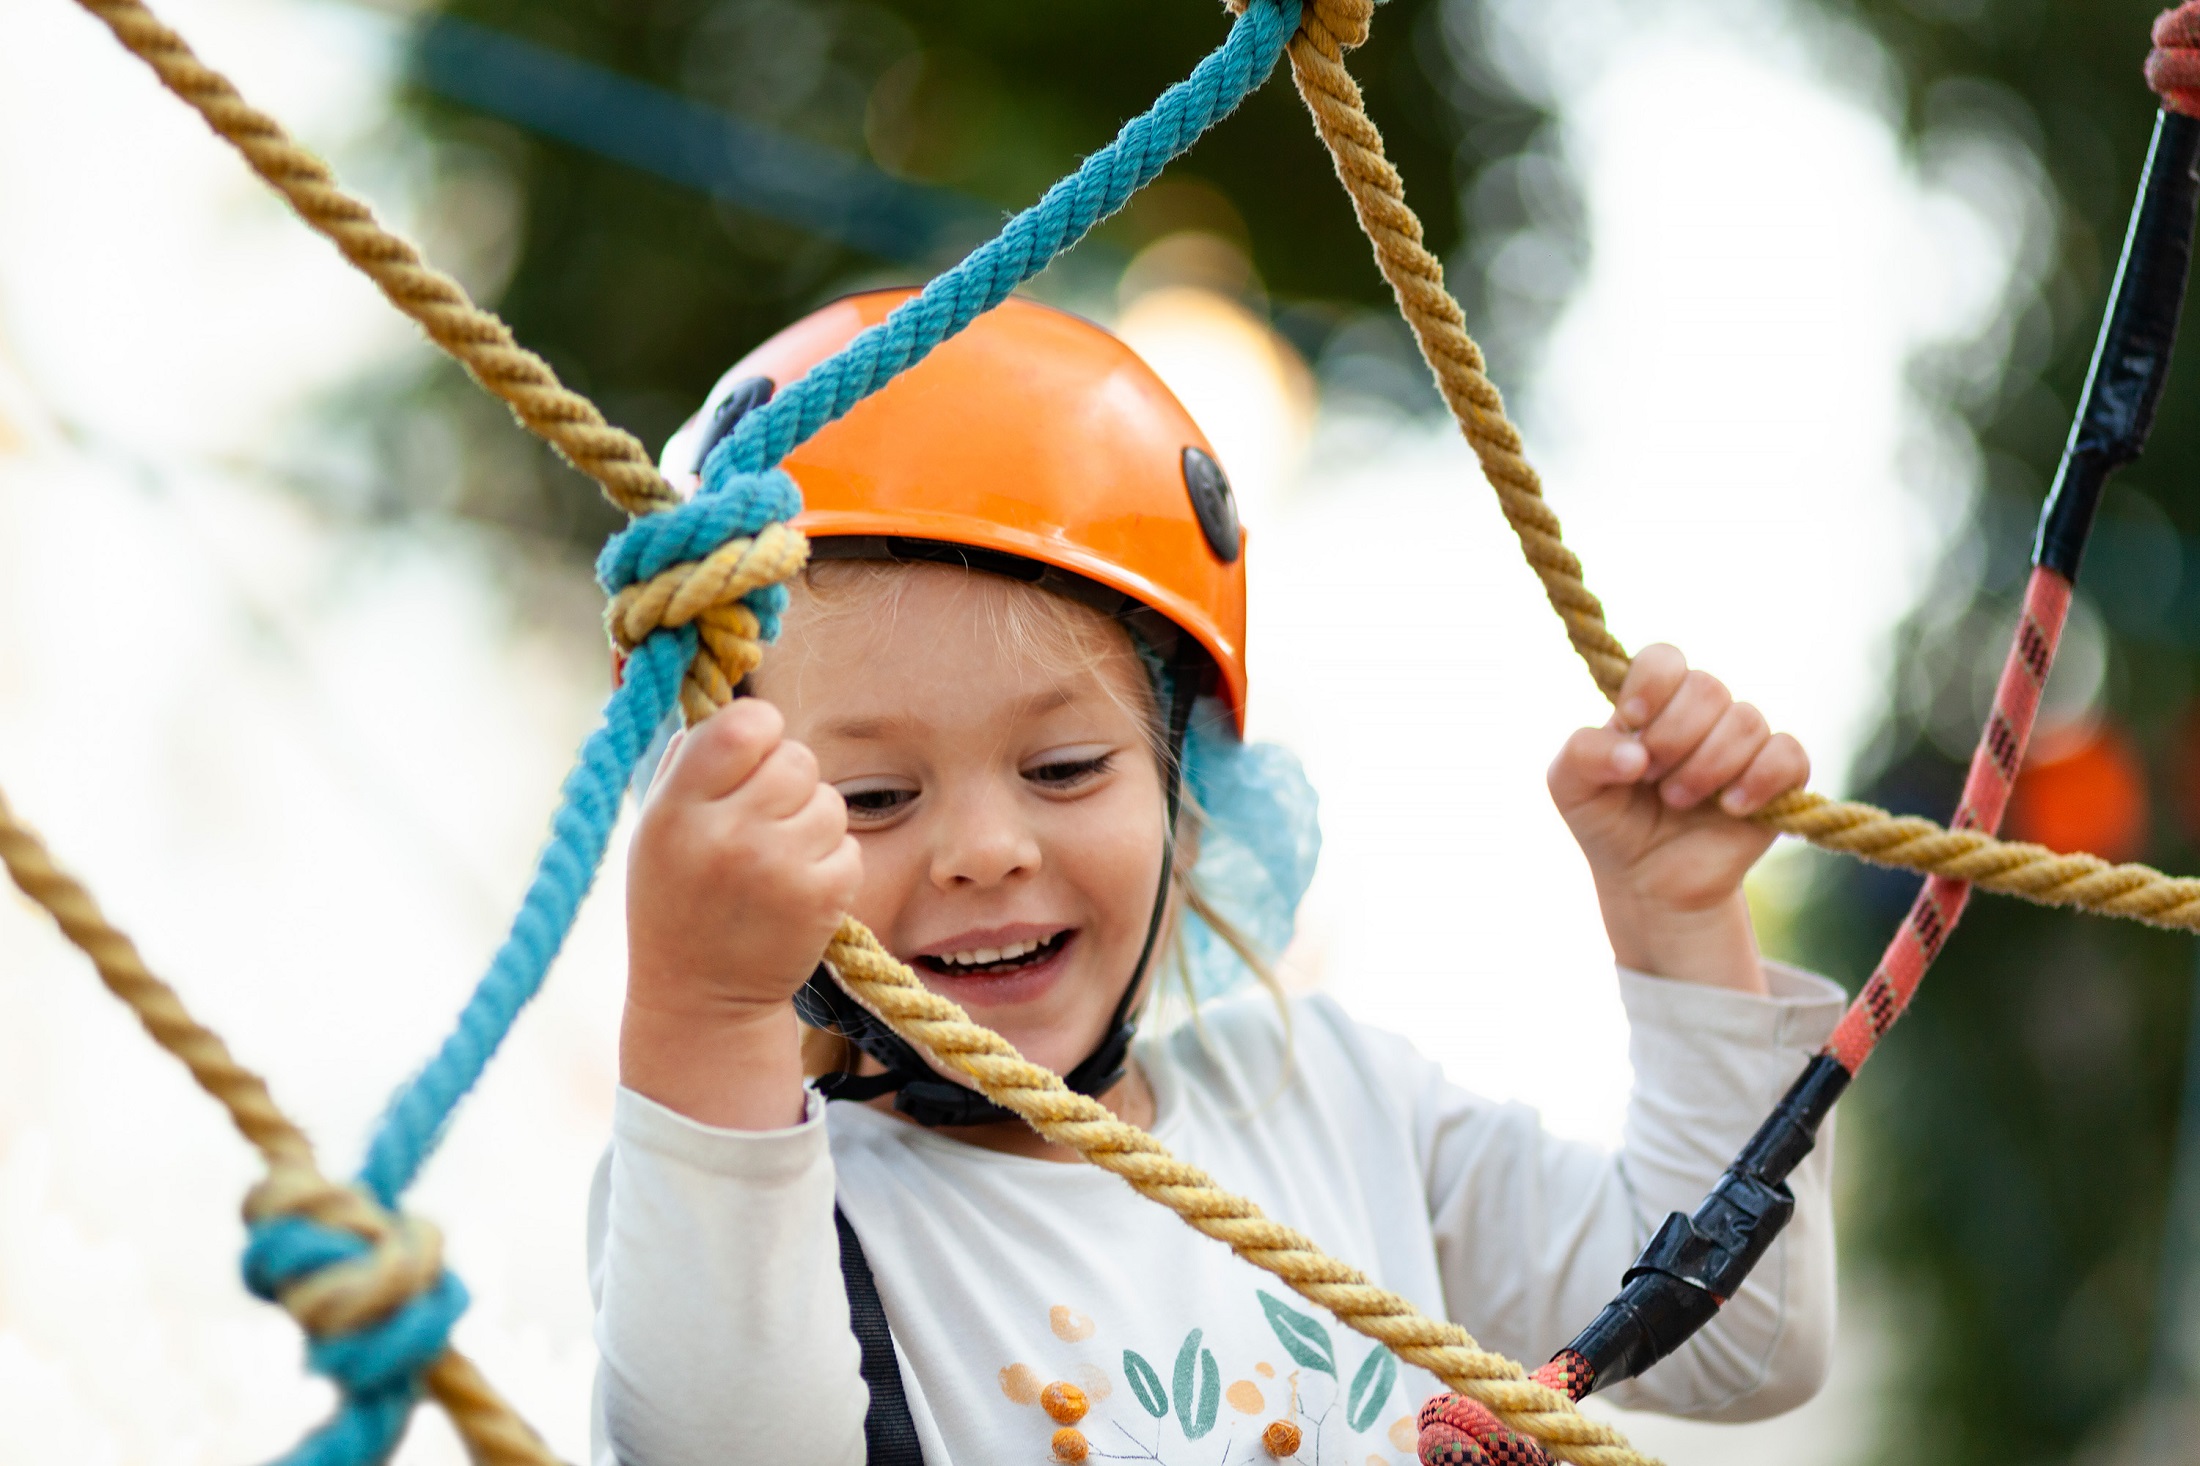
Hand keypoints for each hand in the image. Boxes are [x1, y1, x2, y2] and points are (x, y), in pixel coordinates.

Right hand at [621, 699, 859, 1126]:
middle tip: (762, 823)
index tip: (749, 759)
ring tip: (775, 862)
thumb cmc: (678, 899)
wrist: (703, 1000)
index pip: (746, 722)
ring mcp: (779, 867)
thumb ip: (692, 760)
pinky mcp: (823, 896)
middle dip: (788, 782)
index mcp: (678, 808)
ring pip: (830, 800)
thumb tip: (735, 697)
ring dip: (812, 823)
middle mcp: (728, 833)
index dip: (758, 733)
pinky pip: (848, 843)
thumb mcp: (657, 826)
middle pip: (797, 757)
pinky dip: (830, 863)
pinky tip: (796, 891)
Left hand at [1547, 645, 1808, 992]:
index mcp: (1653, 701)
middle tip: (1651, 778)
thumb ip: (1582, 753)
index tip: (1631, 722)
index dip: (1651, 684)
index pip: (1664, 658)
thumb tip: (1635, 755)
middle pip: (1707, 687)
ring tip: (1678, 801)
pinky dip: (1758, 780)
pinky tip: (1730, 807)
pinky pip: (1788, 754)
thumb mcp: (1570, 787)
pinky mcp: (1779, 776)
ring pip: (1746, 720)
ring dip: (1706, 766)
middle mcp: (1701, 713)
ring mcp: (1742, 742)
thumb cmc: (1609, 823)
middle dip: (1673, 737)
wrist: (1649, 882)